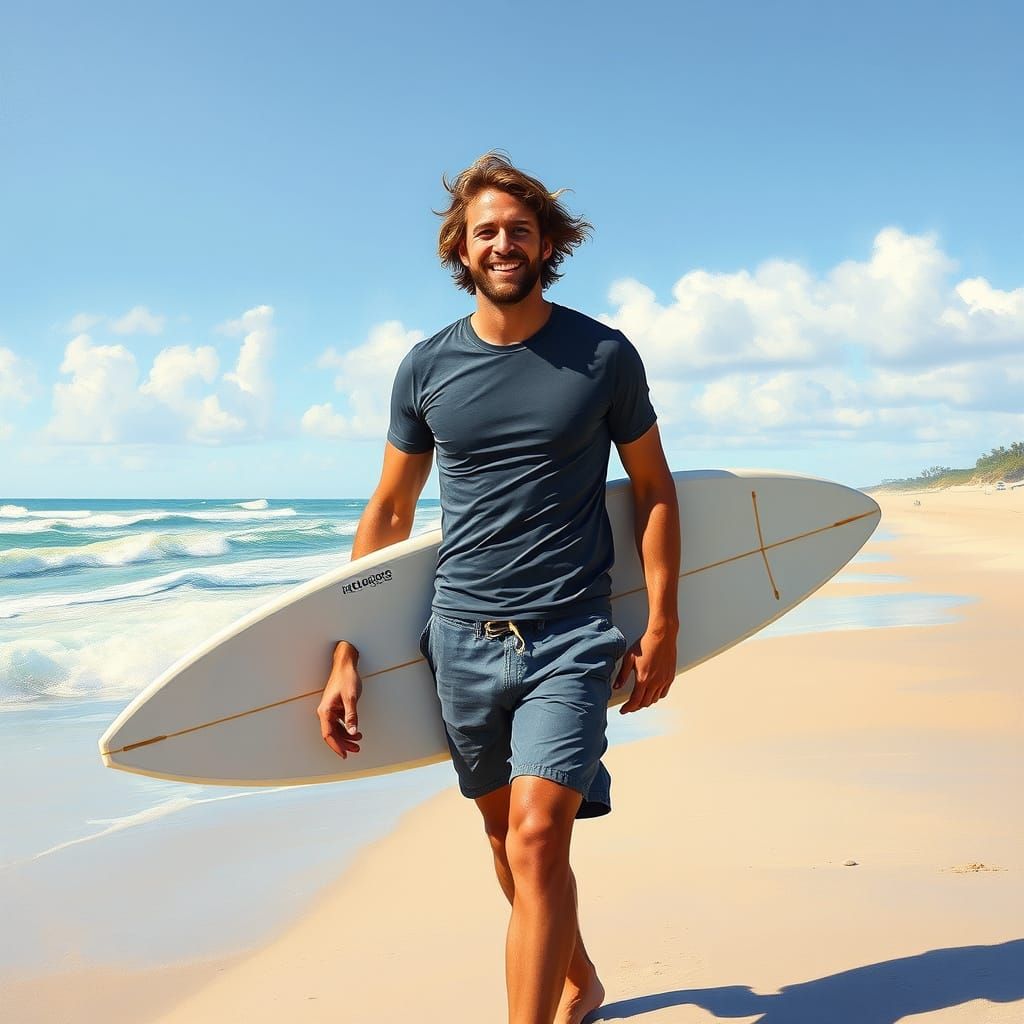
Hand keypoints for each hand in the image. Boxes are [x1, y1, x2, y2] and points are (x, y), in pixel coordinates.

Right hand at [316, 641, 362, 757]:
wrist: (345, 664)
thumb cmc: (346, 678)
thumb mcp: (351, 698)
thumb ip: (352, 716)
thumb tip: (352, 732)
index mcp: (325, 711)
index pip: (328, 734)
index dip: (336, 746)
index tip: (344, 755)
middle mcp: (325, 712)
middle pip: (332, 734)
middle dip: (344, 744)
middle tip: (356, 750)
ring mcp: (330, 710)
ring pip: (336, 729)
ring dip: (346, 737)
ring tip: (358, 742)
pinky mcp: (336, 707)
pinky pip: (339, 723)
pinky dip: (347, 729)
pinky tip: (355, 731)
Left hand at [614, 628, 676, 713]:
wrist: (661, 636)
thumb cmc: (645, 644)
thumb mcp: (629, 658)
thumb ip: (622, 675)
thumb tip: (616, 687)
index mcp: (643, 678)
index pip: (635, 701)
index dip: (628, 708)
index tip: (623, 710)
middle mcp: (655, 682)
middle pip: (645, 703)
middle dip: (636, 707)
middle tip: (629, 706)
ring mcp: (664, 680)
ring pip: (654, 699)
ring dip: (646, 702)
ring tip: (639, 700)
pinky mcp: (670, 677)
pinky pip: (663, 693)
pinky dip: (656, 697)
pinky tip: (651, 693)